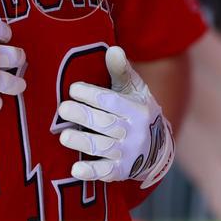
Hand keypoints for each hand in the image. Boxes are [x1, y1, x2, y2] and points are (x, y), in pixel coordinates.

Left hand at [56, 46, 173, 187]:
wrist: (158, 147)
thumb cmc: (137, 111)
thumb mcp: (134, 90)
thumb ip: (121, 71)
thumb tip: (113, 49)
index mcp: (137, 110)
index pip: (111, 101)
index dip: (91, 95)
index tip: (73, 89)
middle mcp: (134, 132)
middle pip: (104, 124)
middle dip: (82, 116)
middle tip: (63, 109)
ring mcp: (127, 153)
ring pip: (102, 147)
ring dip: (82, 142)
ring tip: (63, 137)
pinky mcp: (120, 171)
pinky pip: (105, 172)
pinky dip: (91, 172)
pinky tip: (75, 170)